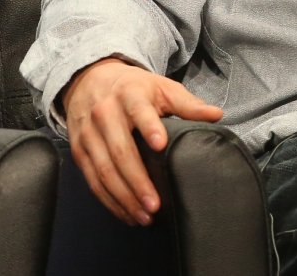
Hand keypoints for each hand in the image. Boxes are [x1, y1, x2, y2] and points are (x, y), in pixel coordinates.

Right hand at [62, 57, 222, 225]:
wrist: (91, 80)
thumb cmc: (135, 88)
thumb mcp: (162, 88)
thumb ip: (188, 104)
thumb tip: (216, 115)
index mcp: (130, 95)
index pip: (139, 111)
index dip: (149, 128)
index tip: (161, 145)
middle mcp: (105, 113)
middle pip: (120, 151)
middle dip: (137, 181)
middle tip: (155, 204)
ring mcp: (89, 134)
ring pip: (104, 171)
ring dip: (124, 197)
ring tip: (144, 216)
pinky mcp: (79, 151)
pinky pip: (92, 180)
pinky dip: (109, 200)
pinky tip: (125, 213)